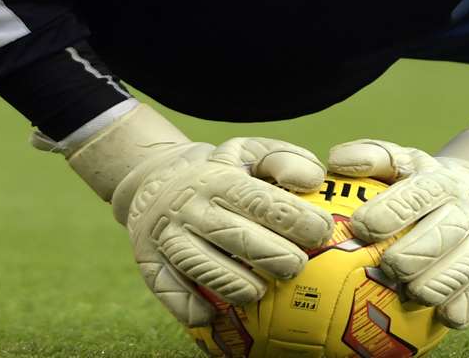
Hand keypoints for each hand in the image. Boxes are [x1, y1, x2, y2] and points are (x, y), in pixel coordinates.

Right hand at [46, 104, 334, 326]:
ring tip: (260, 293)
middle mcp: (189, 206)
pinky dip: (189, 307)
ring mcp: (165, 235)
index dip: (293, 218)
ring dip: (232, 283)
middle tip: (296, 267)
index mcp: (218, 178)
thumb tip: (313, 180)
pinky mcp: (147, 262)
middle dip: (270, 255)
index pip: (258, 200)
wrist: (156, 178)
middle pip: (231, 235)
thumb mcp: (250, 152)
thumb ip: (285, 160)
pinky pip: (167, 290)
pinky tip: (213, 316)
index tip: (321, 231)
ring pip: (197, 264)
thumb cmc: (222, 170)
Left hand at [326, 122, 468, 328]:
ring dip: (431, 286)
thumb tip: (335, 163)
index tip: (361, 227)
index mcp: (441, 182)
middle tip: (385, 268)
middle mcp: (468, 211)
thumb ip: (369, 157)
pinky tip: (438, 313)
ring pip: (462, 270)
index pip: (418, 196)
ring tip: (405, 292)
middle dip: (408, 257)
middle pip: (442, 237)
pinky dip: (459, 307)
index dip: (388, 214)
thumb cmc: (424, 180)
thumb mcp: (402, 159)